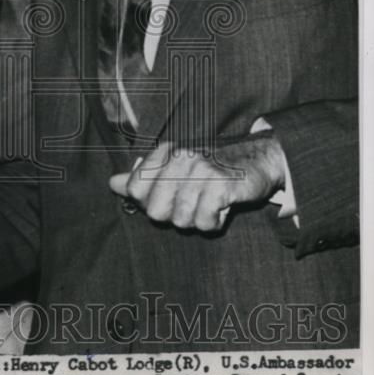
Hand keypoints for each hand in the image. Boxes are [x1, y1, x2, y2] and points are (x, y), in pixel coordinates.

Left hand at [108, 133, 285, 232]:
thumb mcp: (176, 167)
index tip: (171, 199)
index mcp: (166, 152)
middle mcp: (181, 158)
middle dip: (174, 215)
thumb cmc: (214, 167)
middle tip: (193, 203)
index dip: (150, 203)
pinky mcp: (222, 184)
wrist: (260, 158)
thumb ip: (143, 177)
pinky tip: (223, 208)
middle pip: (155, 210)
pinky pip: (205, 221)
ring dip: (197, 219)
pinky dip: (215, 222)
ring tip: (210, 203)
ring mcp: (202, 170)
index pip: (136, 189)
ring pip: (181, 220)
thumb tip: (113, 184)